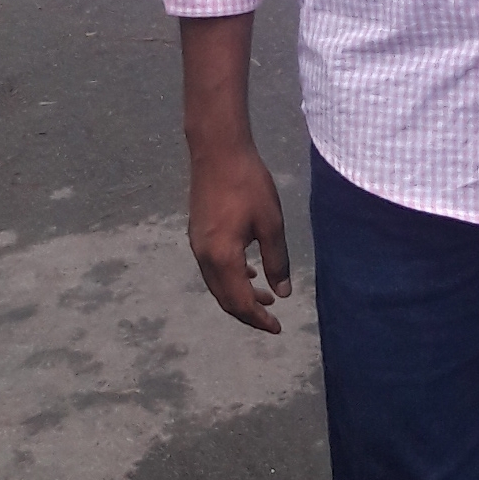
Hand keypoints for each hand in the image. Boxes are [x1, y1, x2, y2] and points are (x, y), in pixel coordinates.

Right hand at [189, 145, 291, 332]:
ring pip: (217, 284)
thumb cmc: (248, 184)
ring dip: (239, 296)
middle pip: (224, 298)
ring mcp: (196, 245)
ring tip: (266, 298)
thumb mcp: (270, 223)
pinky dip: (230, 278)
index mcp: (222, 257)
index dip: (258, 319)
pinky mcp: (197, 233)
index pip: (240, 302)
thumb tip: (282, 293)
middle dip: (248, 313)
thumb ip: (276, 261)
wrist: (217, 151)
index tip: (277, 327)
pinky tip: (249, 272)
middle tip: (272, 319)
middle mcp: (203, 256)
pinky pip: (212, 268)